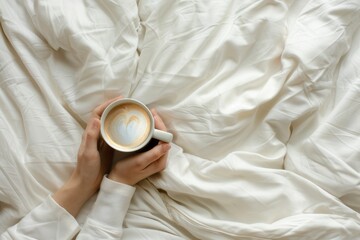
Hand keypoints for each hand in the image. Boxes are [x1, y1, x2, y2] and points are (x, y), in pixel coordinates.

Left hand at [53, 96, 121, 216]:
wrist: (86, 183)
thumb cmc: (86, 168)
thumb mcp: (88, 152)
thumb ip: (91, 136)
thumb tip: (96, 118)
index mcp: (90, 133)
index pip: (97, 113)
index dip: (107, 104)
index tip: (119, 99)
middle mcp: (96, 134)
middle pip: (104, 115)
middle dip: (114, 107)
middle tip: (128, 103)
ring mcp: (102, 140)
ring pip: (110, 123)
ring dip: (118, 115)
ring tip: (130, 111)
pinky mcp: (107, 147)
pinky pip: (114, 132)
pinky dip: (120, 126)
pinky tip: (129, 127)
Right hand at [108, 109, 170, 185]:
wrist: (118, 180)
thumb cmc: (126, 172)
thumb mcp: (140, 162)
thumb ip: (154, 154)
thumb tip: (168, 145)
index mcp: (160, 161)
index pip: (165, 139)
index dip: (161, 127)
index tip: (153, 117)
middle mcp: (160, 158)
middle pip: (163, 137)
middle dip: (158, 123)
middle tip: (151, 112)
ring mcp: (155, 155)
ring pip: (159, 137)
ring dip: (155, 126)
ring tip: (148, 115)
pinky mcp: (149, 153)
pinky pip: (153, 139)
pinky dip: (151, 130)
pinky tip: (146, 124)